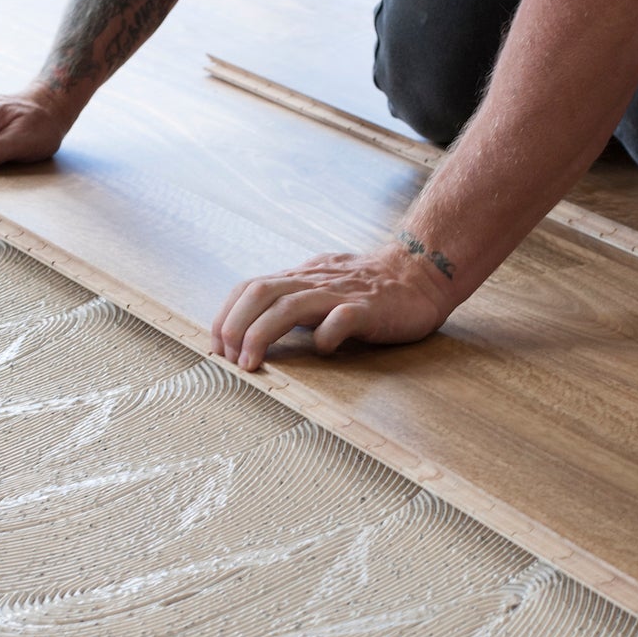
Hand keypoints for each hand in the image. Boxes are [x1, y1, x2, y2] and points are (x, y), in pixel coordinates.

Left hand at [211, 245, 456, 370]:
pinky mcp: (369, 309)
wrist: (421, 273)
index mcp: (300, 278)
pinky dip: (326, 336)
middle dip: (234, 325)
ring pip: (290, 305)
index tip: (216, 347)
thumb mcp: (321, 288)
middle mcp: (314, 282)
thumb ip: (292, 301)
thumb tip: (254, 327)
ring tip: (250, 363)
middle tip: (226, 358)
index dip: (225, 315)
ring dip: (261, 334)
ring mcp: (341, 294)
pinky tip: (324, 350)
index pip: (249, 287)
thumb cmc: (369, 288)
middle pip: (260, 292)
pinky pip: (342, 319)